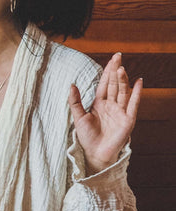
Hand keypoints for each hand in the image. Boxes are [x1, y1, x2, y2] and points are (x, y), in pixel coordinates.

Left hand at [68, 53, 141, 174]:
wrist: (95, 154)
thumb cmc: (87, 138)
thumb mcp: (78, 117)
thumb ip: (75, 101)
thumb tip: (71, 84)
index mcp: (99, 104)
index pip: (105, 84)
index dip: (108, 71)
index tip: (112, 59)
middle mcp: (111, 105)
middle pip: (114, 84)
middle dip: (116, 71)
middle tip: (118, 56)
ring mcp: (120, 111)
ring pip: (122, 92)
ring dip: (122, 80)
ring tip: (121, 69)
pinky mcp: (128, 119)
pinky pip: (133, 103)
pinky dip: (137, 93)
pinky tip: (139, 82)